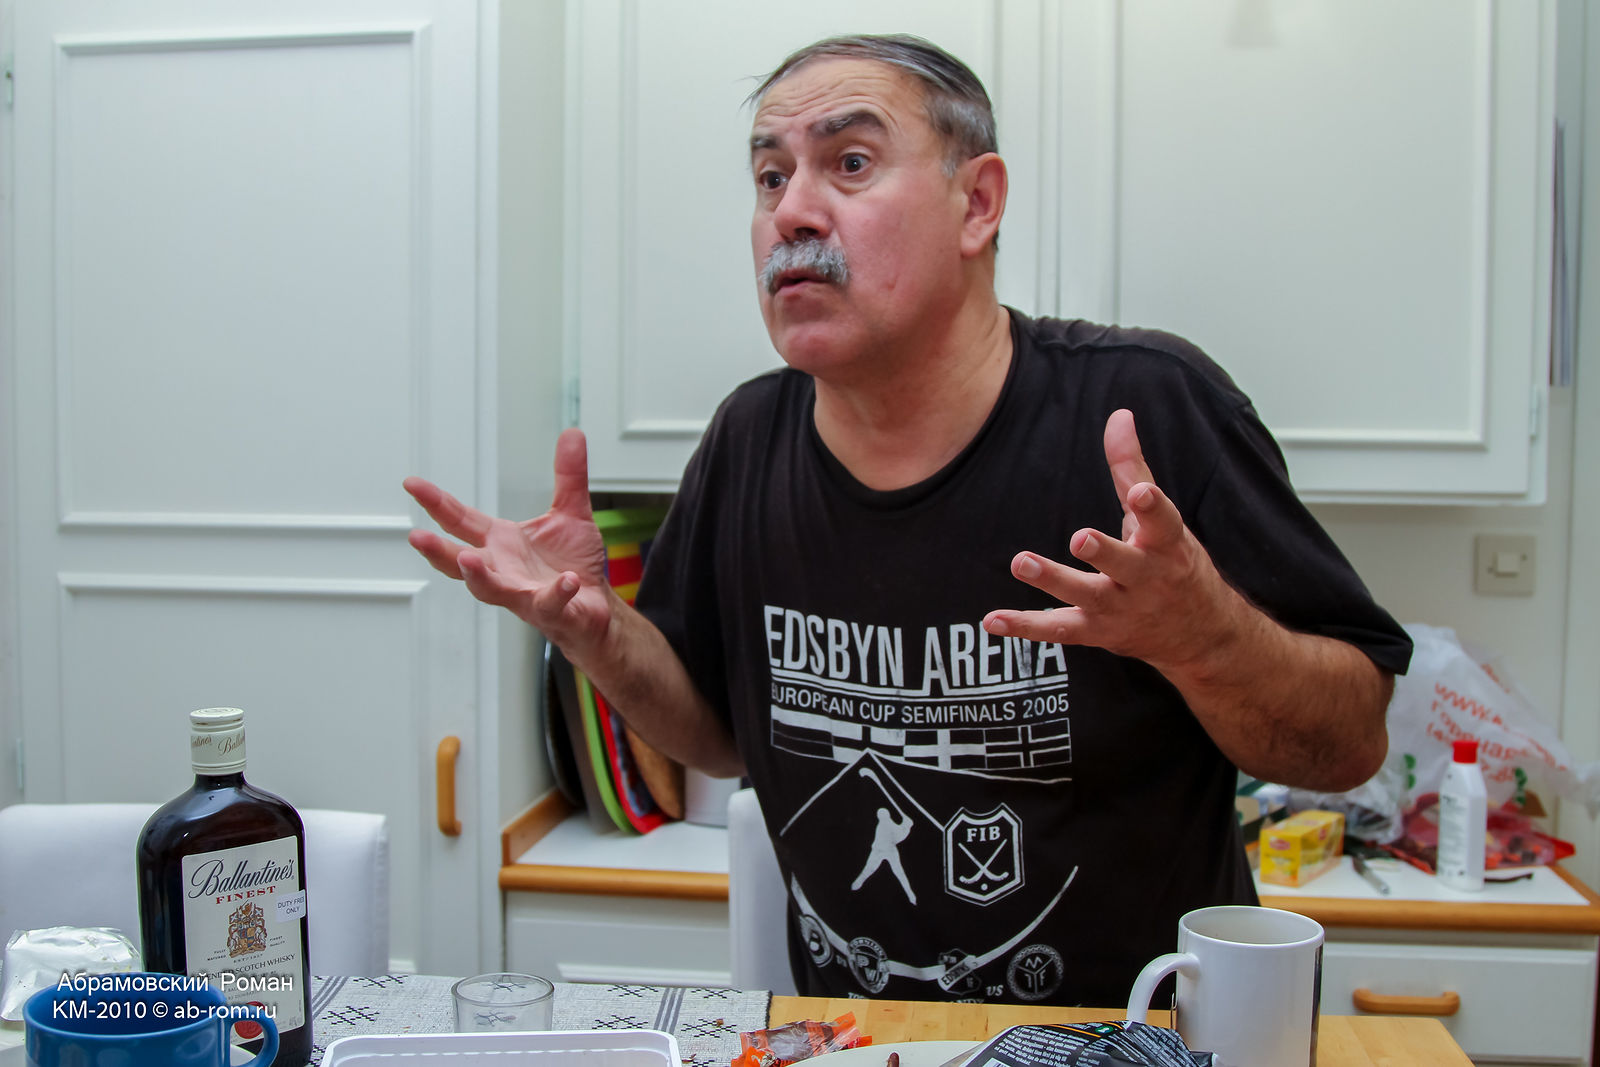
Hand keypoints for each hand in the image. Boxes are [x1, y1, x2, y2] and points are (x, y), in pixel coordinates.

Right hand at [404, 428, 613, 654]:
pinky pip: (550, 602)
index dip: (436, 502)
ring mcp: (522, 593)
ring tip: (468, 560)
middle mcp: (502, 569)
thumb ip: (568, 476)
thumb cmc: (573, 564)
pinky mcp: (551, 611)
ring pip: (491, 590)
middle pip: (460, 562)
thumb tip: (572, 432)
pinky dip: (557, 592)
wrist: (595, 607)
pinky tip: (566, 580)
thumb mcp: (571, 513)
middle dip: (438, 550)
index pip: (460, 520)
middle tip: (417, 536)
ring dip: (478, 577)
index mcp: (500, 543)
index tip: (411, 483)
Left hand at [981, 409, 1242, 674]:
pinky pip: (1059, 630)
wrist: (1199, 634)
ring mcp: (1121, 609)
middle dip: (1104, 552)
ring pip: (1087, 597)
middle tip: (1080, 537)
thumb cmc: (1173, 562)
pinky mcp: (1097, 632)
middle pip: (1125, 565)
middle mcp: (1146, 579)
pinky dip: (1025, 627)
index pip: (1164, 524)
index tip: (1142, 494)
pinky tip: (992, 620)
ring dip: (1054, 581)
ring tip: (1021, 562)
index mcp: (1167, 545)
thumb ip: (1133, 468)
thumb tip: (1119, 414)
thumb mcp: (1162, 519)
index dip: (1153, 508)